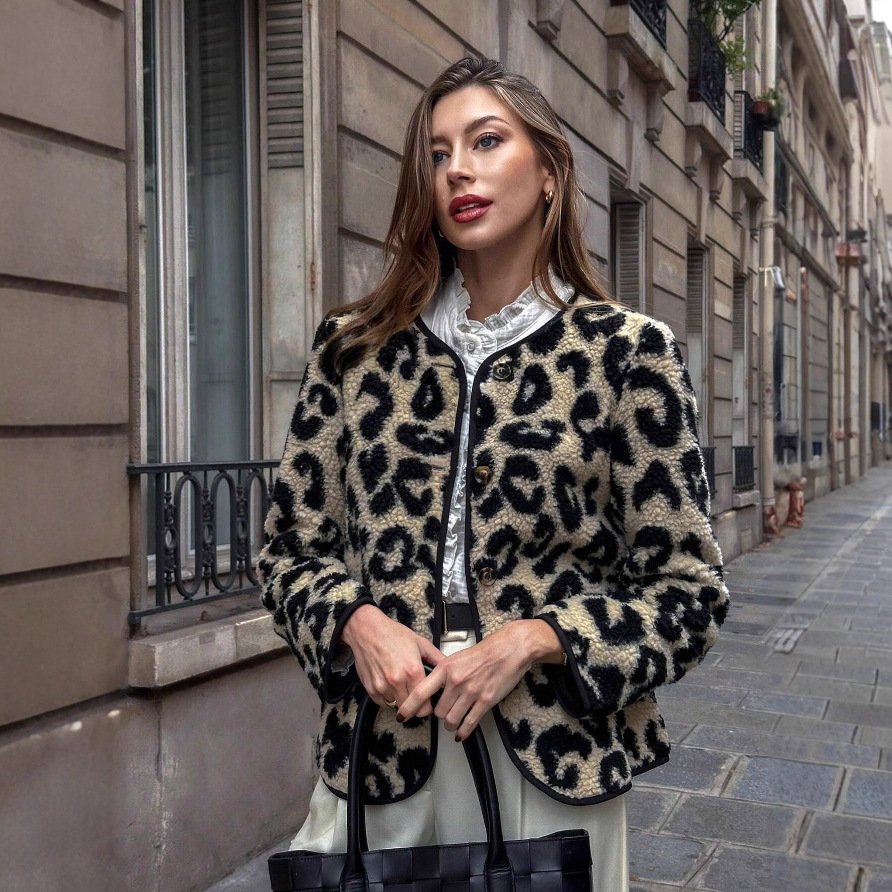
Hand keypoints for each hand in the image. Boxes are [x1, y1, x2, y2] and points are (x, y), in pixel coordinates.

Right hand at [340, 604, 443, 710]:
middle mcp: (397, 681)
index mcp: (413, 671)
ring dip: (400, 699)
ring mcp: (383, 686)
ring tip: (401, 685)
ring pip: (396, 706)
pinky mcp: (371, 688)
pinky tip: (390, 684)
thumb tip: (450, 670)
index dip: (428, 706)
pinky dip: (387, 698)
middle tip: (414, 695)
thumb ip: (437, 659)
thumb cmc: (392, 634)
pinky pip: (382, 703)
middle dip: (415, 705)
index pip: (425, 705)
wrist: (367, 630)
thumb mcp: (420, 643)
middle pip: (410, 710)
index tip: (428, 703)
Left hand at [396, 620, 563, 740]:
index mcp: (446, 668)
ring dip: (450, 724)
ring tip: (452, 722)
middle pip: (438, 711)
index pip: (422, 691)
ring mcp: (471, 692)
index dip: (409, 706)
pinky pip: (470, 723)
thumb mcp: (457, 657)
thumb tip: (432, 687)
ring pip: (451, 719)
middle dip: (439, 715)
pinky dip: (464, 731)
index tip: (402, 715)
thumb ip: (444, 672)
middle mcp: (457, 681)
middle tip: (442, 713)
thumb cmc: (485, 651)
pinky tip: (462, 732)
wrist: (509, 649)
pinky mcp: (485, 701)